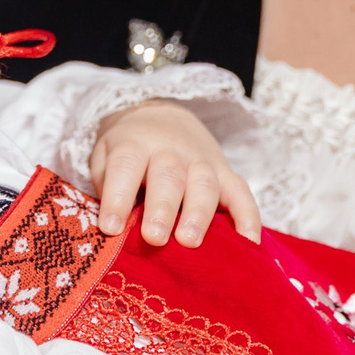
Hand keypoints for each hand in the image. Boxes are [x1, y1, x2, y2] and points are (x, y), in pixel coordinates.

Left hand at [90, 99, 261, 245]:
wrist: (160, 113)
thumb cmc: (128, 149)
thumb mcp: (105, 156)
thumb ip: (107, 185)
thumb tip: (113, 225)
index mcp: (135, 144)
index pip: (126, 167)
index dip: (117, 197)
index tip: (110, 228)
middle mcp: (170, 150)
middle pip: (168, 176)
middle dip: (162, 209)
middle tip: (154, 238)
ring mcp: (202, 161)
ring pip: (204, 184)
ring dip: (198, 214)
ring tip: (189, 241)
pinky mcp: (226, 173)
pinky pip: (241, 193)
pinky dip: (248, 217)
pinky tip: (248, 242)